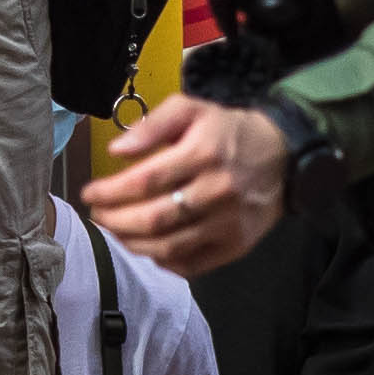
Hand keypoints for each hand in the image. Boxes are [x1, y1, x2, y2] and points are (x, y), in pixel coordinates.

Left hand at [97, 94, 288, 271]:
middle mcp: (217, 191)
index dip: (110, 192)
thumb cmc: (228, 132)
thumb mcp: (192, 110)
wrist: (284, 157)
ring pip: (169, 247)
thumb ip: (152, 125)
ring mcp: (228, 223)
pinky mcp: (236, 245)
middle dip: (115, 221)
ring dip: (132, 243)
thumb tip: (116, 151)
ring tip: (116, 231)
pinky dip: (162, 260)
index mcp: (203, 153)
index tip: (89, 193)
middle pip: (154, 219)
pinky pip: (191, 264)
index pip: (145, 181)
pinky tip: (148, 247)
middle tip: (98, 215)